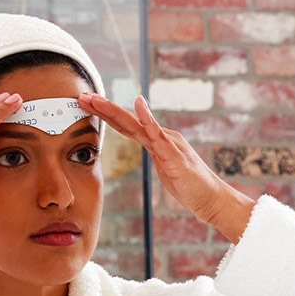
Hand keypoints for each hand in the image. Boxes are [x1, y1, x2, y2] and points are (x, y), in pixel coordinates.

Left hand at [79, 92, 255, 244]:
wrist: (212, 199)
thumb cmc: (191, 187)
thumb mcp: (167, 170)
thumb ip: (157, 156)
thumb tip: (148, 148)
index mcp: (158, 141)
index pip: (127, 125)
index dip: (106, 115)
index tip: (86, 105)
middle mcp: (162, 137)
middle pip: (128, 120)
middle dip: (103, 108)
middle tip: (82, 96)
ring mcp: (168, 143)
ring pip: (137, 124)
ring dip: (115, 111)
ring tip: (97, 99)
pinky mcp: (174, 153)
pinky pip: (158, 134)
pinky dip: (148, 118)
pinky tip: (139, 104)